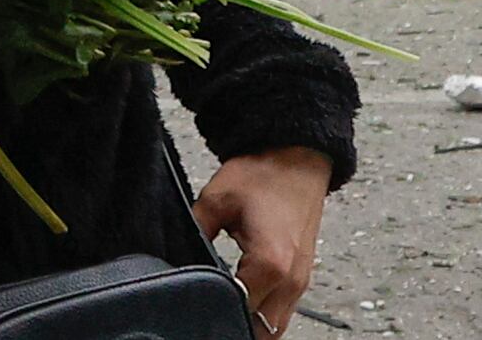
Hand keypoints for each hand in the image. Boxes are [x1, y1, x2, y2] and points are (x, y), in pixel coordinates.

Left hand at [193, 147, 330, 335]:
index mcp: (269, 264)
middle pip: (262, 329)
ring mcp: (301, 281)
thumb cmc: (262, 175)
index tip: (194, 302)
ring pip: (275, 326)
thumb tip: (179, 258)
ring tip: (223, 304)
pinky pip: (283, 310)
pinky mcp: (302, 276)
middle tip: (206, 310)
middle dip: (235, 323)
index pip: (239, 310)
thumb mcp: (216, 200)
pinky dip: (264, 312)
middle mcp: (290, 280)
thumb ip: (197, 232)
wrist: (296, 159)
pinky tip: (243, 299)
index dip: (214, 309)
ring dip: (252, 322)